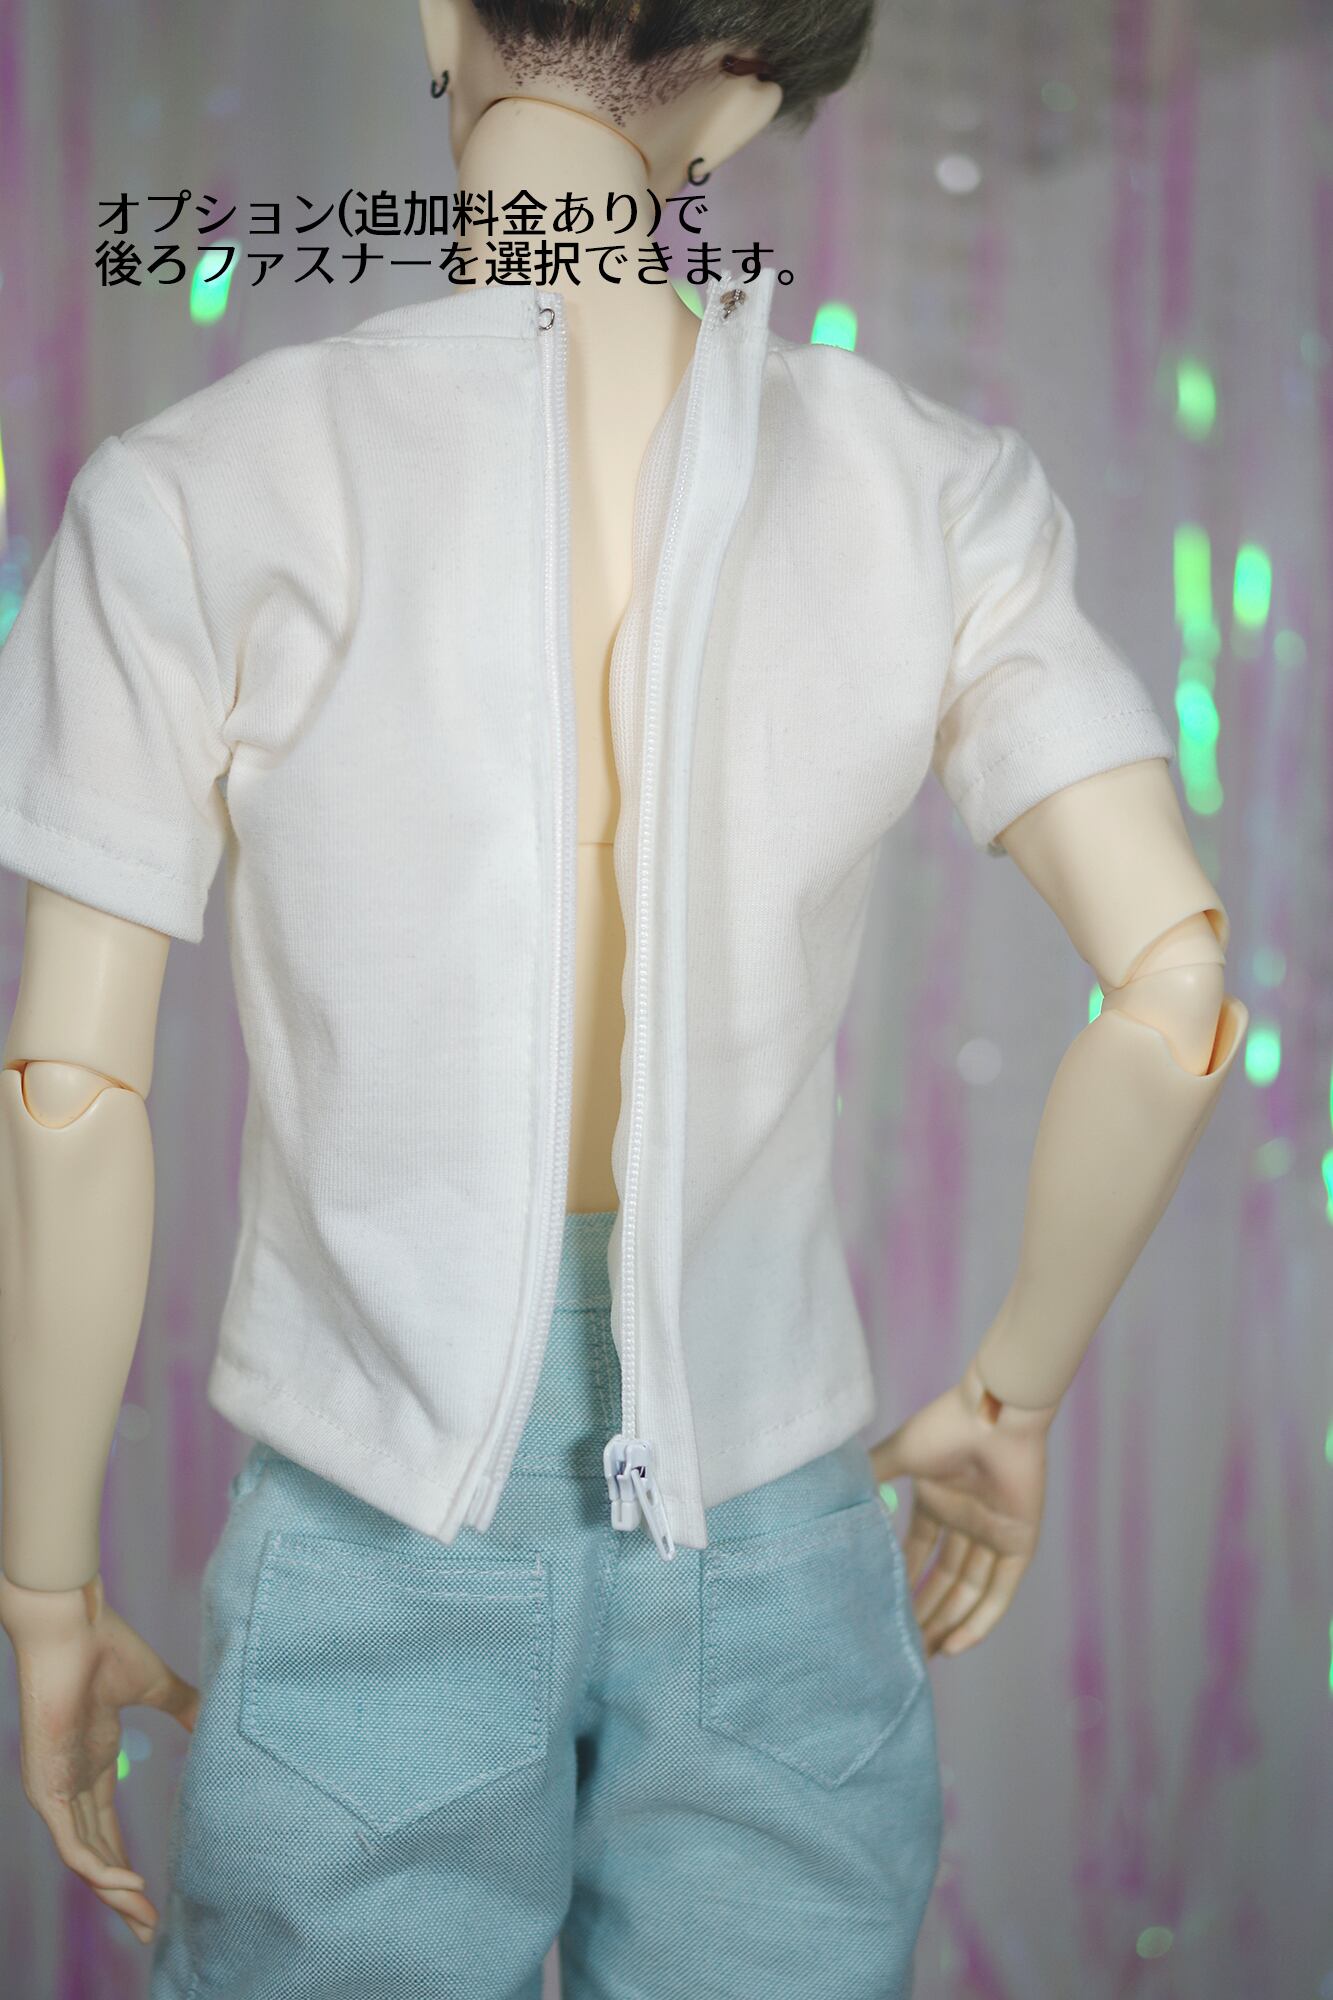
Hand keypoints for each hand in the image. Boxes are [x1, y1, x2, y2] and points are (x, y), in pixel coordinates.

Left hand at [0, 1569, 199, 1945]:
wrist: (73, 1625)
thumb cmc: (107, 1646)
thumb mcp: (156, 1687)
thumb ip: (185, 1706)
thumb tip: (218, 1719)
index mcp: (94, 1764)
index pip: (108, 1834)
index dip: (130, 1869)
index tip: (158, 1898)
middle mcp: (73, 1784)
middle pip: (98, 1856)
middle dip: (125, 1896)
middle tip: (152, 1929)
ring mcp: (57, 1788)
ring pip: (83, 1860)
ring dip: (114, 1894)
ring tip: (146, 1918)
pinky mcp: (47, 1787)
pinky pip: (71, 1845)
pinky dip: (99, 1870)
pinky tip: (129, 1885)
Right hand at [869, 1358, 1057, 1658]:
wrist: (992, 1415)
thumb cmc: (944, 1427)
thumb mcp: (898, 1454)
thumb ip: (872, 1476)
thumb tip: (835, 1500)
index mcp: (938, 1501)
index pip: (918, 1553)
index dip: (903, 1582)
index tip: (882, 1612)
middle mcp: (965, 1521)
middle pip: (944, 1578)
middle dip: (925, 1612)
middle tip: (903, 1647)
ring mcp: (993, 1533)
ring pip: (968, 1590)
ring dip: (948, 1622)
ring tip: (924, 1656)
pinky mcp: (1019, 1543)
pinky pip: (999, 1591)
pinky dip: (980, 1620)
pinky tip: (955, 1645)